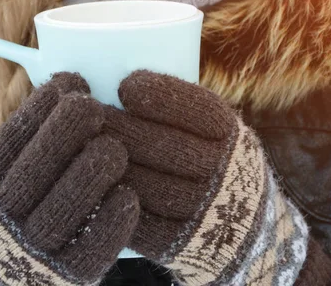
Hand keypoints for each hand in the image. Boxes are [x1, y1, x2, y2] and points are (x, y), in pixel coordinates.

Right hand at [0, 73, 139, 285]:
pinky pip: (87, 252)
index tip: (70, 81)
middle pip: (30, 175)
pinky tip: (128, 196)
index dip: (38, 109)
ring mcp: (33, 251)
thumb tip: (69, 88)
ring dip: (87, 176)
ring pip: (58, 213)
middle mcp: (4, 219)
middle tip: (92, 107)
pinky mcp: (66, 275)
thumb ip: (33, 141)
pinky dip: (109, 223)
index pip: (8, 143)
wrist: (13, 272)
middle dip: (62, 135)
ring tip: (114, 148)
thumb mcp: (11, 173)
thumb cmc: (26, 205)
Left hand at [104, 71, 308, 285]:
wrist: (249, 232)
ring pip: (146, 185)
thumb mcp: (218, 136)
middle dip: (118, 127)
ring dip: (108, 166)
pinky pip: (142, 224)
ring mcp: (205, 212)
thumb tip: (122, 87)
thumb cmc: (217, 167)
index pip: (199, 111)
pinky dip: (115, 203)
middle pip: (163, 147)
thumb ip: (185, 117)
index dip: (161, 97)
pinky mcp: (183, 245)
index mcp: (232, 139)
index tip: (125, 85)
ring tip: (81, 147)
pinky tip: (95, 185)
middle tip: (84, 114)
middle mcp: (224, 174)